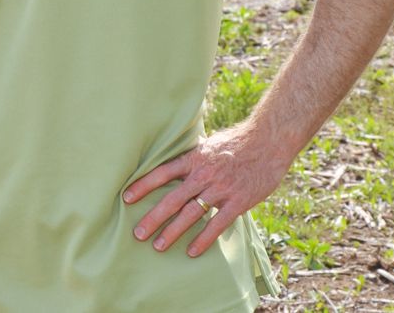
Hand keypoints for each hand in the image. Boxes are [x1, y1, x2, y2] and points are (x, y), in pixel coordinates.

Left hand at [122, 122, 290, 256]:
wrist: (267, 142)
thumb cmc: (236, 142)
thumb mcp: (209, 144)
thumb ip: (192, 157)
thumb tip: (174, 161)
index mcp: (193, 159)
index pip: (162, 172)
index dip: (143, 185)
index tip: (126, 198)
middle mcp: (203, 174)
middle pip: (172, 199)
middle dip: (153, 217)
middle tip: (137, 233)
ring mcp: (220, 189)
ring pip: (191, 214)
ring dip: (173, 232)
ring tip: (158, 246)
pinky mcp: (238, 202)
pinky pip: (217, 224)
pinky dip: (204, 239)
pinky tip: (192, 252)